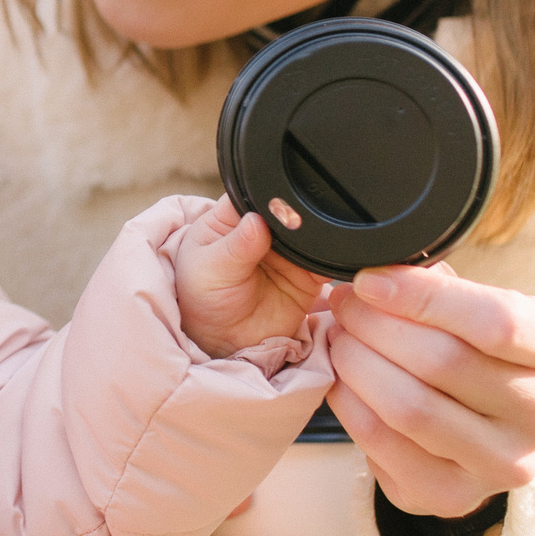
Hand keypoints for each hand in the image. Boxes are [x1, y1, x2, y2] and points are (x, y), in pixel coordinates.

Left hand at [171, 199, 326, 357]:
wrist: (223, 342)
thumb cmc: (203, 299)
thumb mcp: (209, 269)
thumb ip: (234, 247)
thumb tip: (257, 221)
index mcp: (233, 216)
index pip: (257, 193)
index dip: (270, 196)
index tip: (280, 209)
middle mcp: (265, 229)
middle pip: (291, 211)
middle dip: (298, 220)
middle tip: (296, 236)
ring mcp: (288, 251)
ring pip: (313, 234)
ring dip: (316, 240)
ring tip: (305, 256)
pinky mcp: (308, 274)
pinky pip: (327, 262)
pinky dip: (332, 262)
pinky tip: (325, 266)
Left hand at [325, 263, 534, 518]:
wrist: (488, 428)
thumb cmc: (478, 353)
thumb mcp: (477, 309)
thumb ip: (440, 288)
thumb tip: (379, 273)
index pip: (497, 322)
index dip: (422, 296)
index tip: (369, 280)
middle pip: (444, 362)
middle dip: (375, 325)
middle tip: (344, 305)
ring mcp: (505, 464)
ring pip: (410, 408)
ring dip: (357, 364)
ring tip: (339, 338)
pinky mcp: (455, 496)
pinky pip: (384, 446)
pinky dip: (349, 405)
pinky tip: (340, 380)